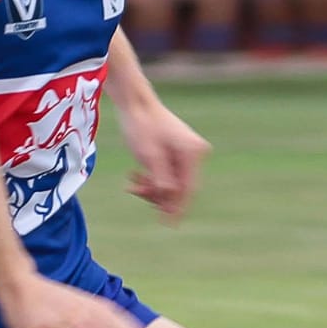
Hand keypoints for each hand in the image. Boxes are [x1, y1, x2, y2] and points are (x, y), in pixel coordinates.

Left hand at [120, 97, 210, 220]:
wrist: (135, 103)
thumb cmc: (141, 125)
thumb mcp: (149, 155)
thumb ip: (162, 180)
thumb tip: (170, 201)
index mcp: (192, 152)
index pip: (189, 188)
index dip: (178, 207)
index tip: (169, 224)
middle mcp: (194, 154)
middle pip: (180, 187)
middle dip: (158, 194)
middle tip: (136, 191)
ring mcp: (185, 154)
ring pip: (172, 183)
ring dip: (152, 187)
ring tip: (132, 182)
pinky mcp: (176, 154)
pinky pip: (167, 175)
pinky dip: (152, 179)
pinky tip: (135, 176)